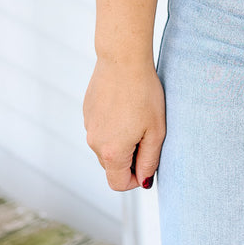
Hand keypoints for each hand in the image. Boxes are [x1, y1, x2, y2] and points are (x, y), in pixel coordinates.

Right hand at [83, 56, 165, 190]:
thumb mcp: (156, 131)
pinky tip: (126, 106)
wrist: (123, 60)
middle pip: (112, 166)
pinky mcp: (87, 112)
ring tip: (137, 117)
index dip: (135, 180)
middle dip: (129, 159)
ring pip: (106, 146)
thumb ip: (149, 160)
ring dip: (121, 141)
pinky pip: (101, 129)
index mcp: (112, 152)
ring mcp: (88, 126)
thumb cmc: (144, 93)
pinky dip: (113, 126)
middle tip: (147, 135)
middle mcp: (94, 143)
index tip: (148, 163)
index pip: (118, 184)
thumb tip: (144, 180)